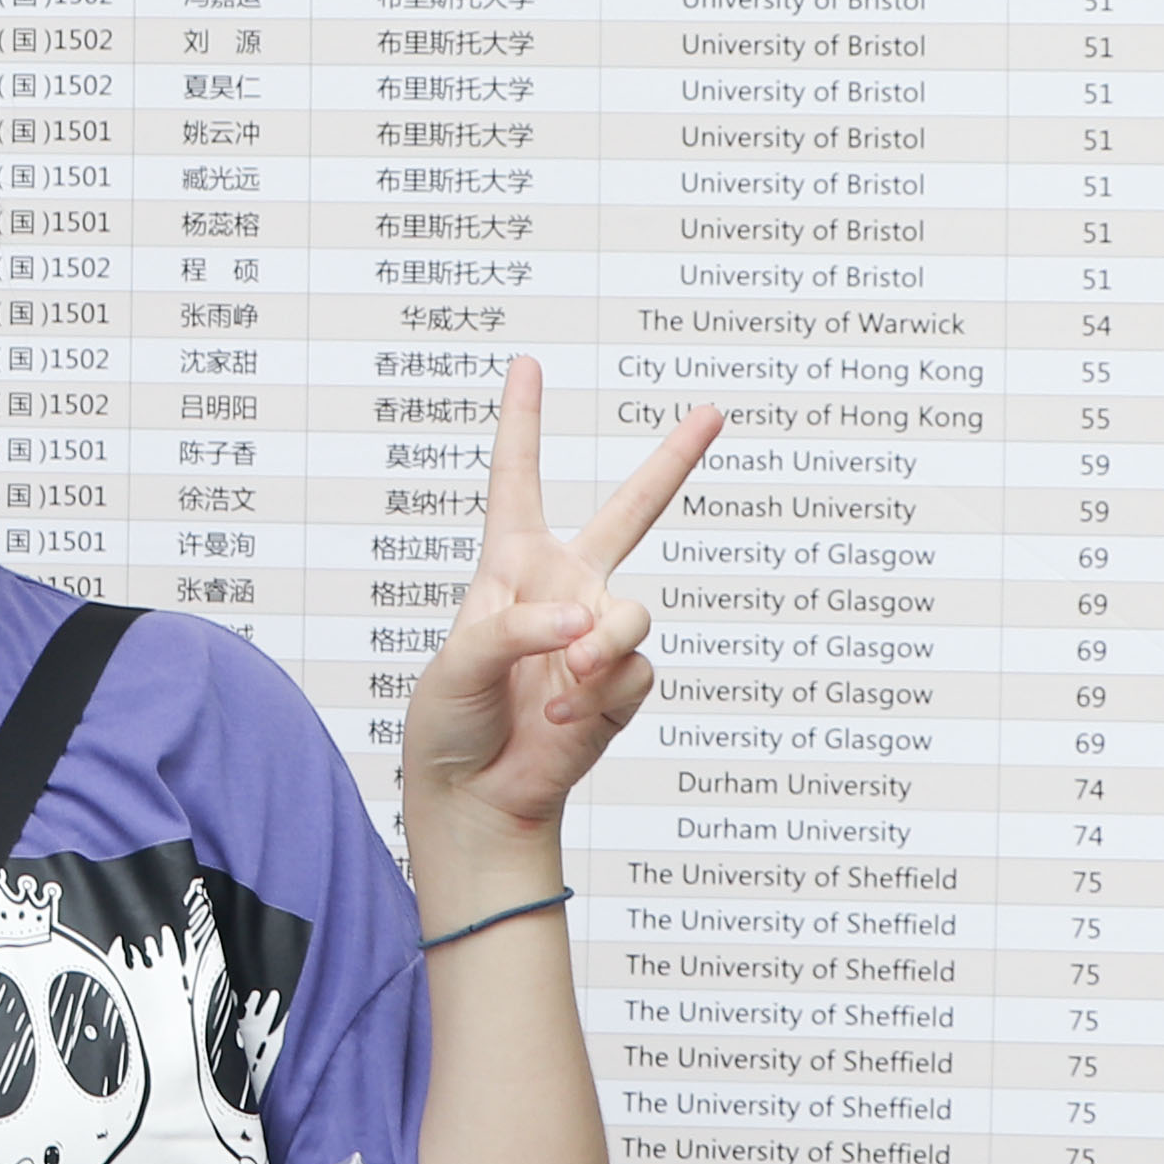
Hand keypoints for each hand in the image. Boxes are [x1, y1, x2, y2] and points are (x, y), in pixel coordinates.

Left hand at [398, 358, 715, 853]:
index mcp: (510, 567)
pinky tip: (563, 716)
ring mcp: (597, 637)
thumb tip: (586, 624)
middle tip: (714, 413)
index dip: (521, 423)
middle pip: (630, 513)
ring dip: (598, 647)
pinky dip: (598, 693)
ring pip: (633, 613)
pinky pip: (633, 670)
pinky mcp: (621, 685)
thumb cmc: (449, 721)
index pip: (515, 482)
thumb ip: (516, 628)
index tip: (527, 366)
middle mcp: (563, 590)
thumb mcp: (457, 661)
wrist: (476, 796)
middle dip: (673, 462)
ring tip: (559, 683)